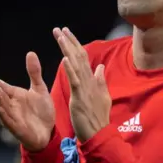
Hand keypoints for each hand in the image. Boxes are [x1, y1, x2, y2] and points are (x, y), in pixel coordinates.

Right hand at [0, 52, 54, 151]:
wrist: (49, 131)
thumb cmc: (41, 110)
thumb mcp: (40, 89)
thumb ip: (34, 73)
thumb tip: (30, 52)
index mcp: (16, 96)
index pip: (5, 88)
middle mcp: (13, 105)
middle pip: (2, 97)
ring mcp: (14, 117)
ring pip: (4, 109)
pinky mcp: (18, 128)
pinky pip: (10, 122)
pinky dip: (5, 117)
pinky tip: (1, 111)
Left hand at [53, 27, 111, 141]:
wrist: (99, 134)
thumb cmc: (98, 117)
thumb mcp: (102, 96)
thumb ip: (100, 80)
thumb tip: (100, 66)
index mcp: (92, 80)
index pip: (83, 58)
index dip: (75, 44)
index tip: (67, 33)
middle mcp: (89, 81)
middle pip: (79, 57)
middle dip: (69, 42)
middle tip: (60, 29)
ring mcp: (85, 88)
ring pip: (76, 64)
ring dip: (68, 49)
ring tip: (60, 36)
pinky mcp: (80, 97)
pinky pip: (75, 80)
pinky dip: (70, 69)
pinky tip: (64, 58)